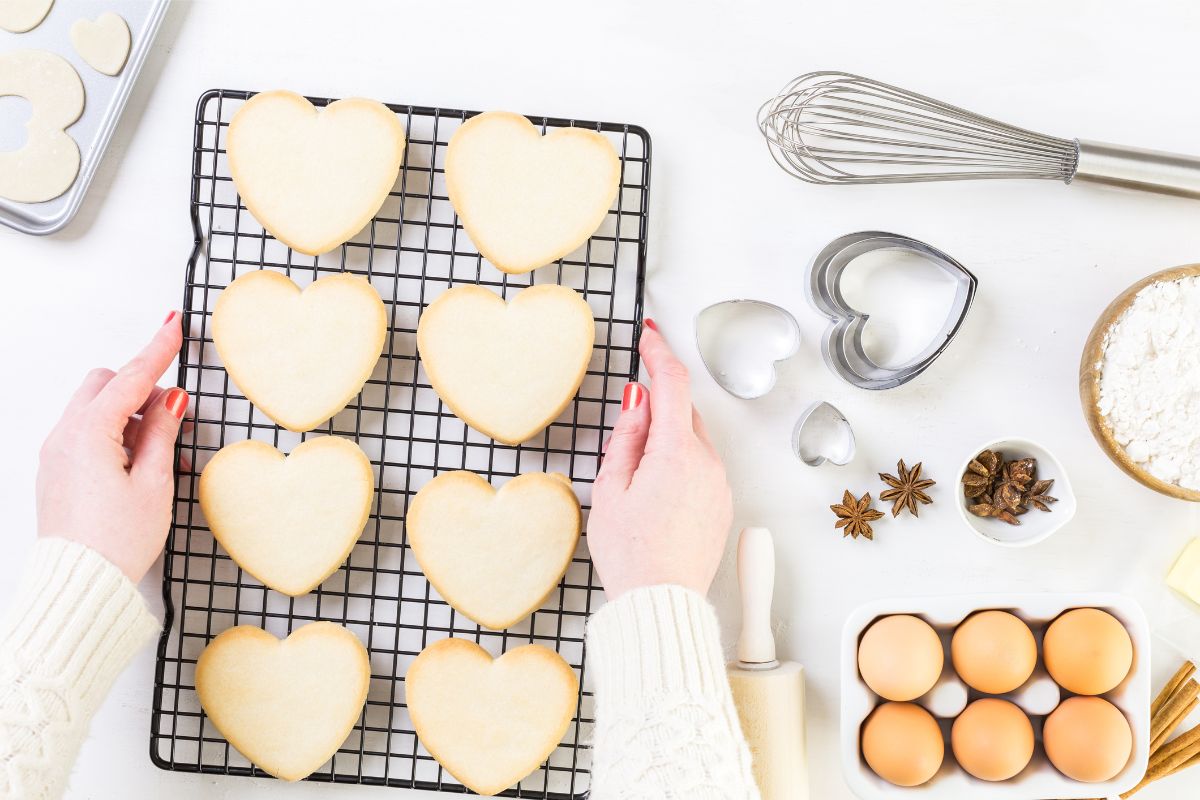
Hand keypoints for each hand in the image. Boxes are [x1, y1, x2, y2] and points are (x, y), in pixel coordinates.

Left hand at [36, 313, 189, 581]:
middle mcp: (64, 438)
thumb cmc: (115, 542)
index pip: (131, 378)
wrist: (81, 585)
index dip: (157, 351)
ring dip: (128, 416)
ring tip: (160, 455)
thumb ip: (162, 432)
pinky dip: (113, 436)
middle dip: (139, 388)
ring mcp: (55, 455)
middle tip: (173, 414)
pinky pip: (84, 435)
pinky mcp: (56, 473)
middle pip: (103, 385)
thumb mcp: (155, 482)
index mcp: (89, 434)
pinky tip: (137, 465)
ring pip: (93, 410)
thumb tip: (170, 400)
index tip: (172, 327)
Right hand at [588, 321, 732, 598]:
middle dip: (658, 411)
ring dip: (669, 443)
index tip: (650, 335)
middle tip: (627, 440)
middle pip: (685, 413)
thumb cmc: (632, 554)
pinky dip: (681, 466)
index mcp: (677, 453)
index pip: (673, 384)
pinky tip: (657, 498)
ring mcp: (719, 485)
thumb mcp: (611, 489)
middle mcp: (707, 464)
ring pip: (694, 441)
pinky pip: (702, 468)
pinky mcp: (722, 505)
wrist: (660, 603)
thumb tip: (639, 402)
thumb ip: (627, 437)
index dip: (659, 353)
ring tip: (638, 485)